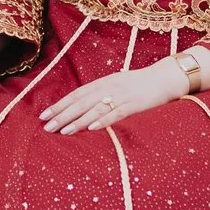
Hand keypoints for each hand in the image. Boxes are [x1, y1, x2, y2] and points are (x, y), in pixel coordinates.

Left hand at [37, 60, 189, 133]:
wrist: (165, 77)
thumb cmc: (140, 84)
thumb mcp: (117, 84)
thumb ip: (101, 93)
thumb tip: (81, 106)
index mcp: (103, 82)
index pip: (76, 94)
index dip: (59, 104)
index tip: (43, 114)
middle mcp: (109, 87)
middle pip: (81, 102)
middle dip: (62, 115)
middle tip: (46, 126)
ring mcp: (122, 95)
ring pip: (95, 109)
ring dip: (77, 121)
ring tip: (62, 131)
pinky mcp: (134, 104)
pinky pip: (116, 113)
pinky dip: (102, 121)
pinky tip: (90, 129)